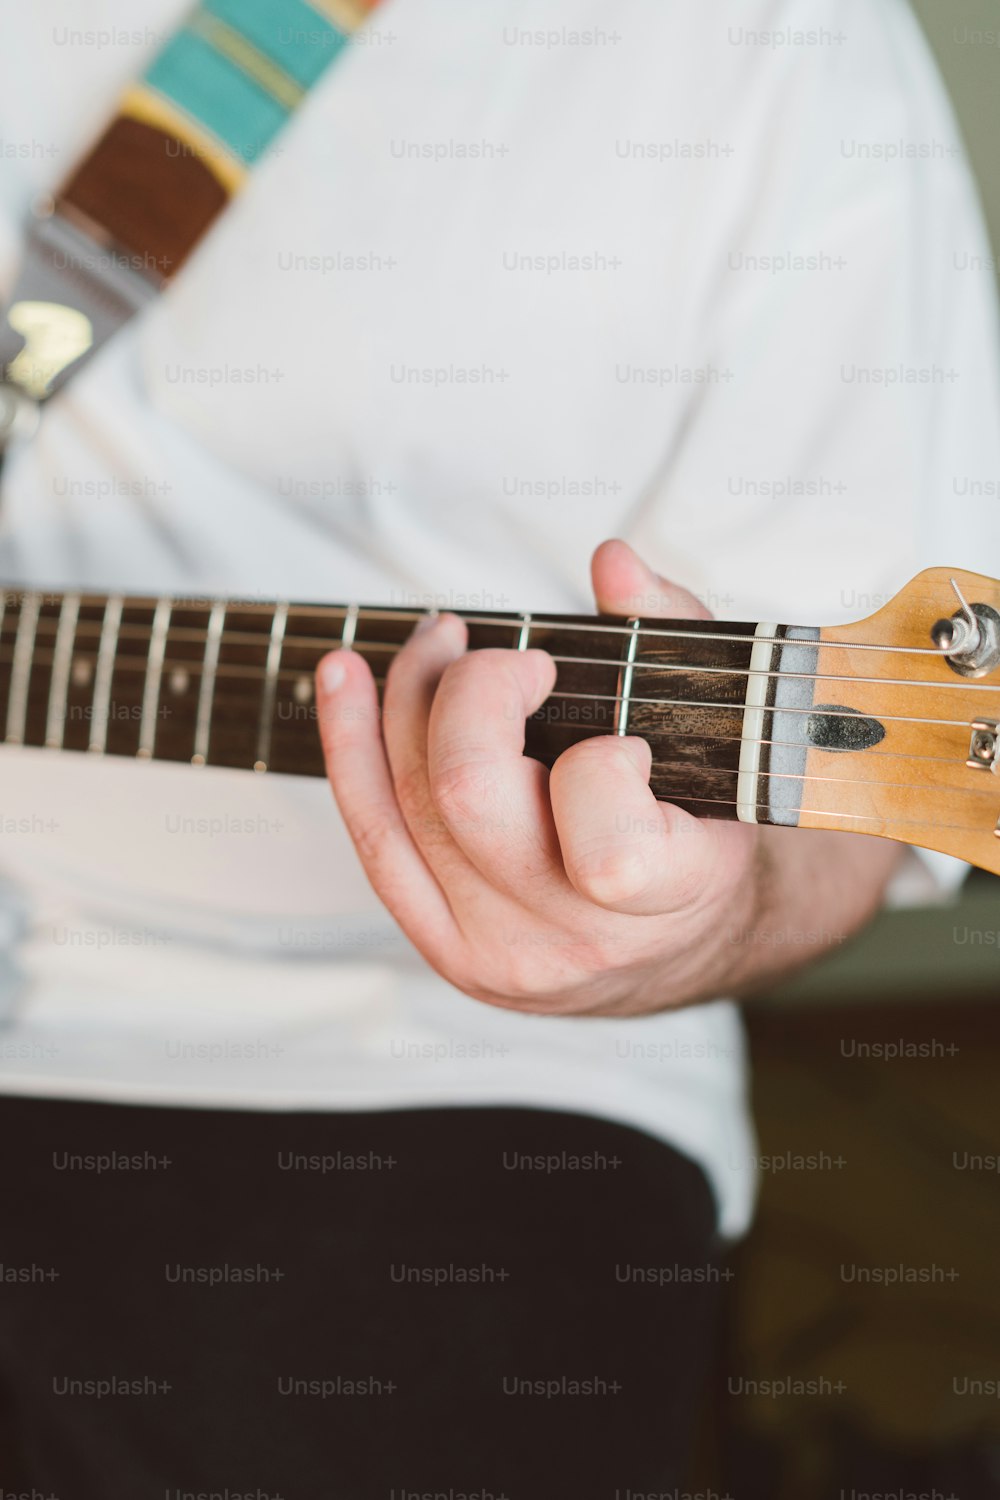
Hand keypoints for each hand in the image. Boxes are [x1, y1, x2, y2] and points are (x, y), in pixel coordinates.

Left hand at [315, 540, 899, 1015]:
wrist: (674, 944)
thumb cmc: (700, 821)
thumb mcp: (720, 725)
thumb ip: (674, 633)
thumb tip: (611, 564)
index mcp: (669, 900)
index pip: (612, 850)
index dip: (604, 767)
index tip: (620, 737)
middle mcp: (574, 942)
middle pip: (469, 797)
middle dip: (476, 691)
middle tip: (515, 661)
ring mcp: (496, 954)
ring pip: (408, 806)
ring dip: (407, 700)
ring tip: (435, 644)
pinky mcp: (442, 949)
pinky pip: (374, 840)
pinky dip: (353, 749)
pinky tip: (344, 682)